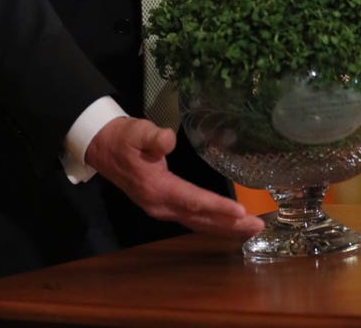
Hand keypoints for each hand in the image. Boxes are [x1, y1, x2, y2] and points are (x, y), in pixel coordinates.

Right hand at [84, 116, 264, 236]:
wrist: (101, 146)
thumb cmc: (123, 137)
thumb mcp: (137, 131)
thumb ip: (153, 137)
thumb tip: (168, 140)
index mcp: (156, 189)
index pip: (193, 201)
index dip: (218, 208)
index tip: (242, 212)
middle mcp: (160, 205)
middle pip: (200, 219)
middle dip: (230, 225)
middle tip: (259, 226)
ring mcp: (160, 208)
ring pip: (197, 223)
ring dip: (224, 227)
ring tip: (251, 229)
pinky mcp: (162, 205)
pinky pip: (192, 219)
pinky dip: (212, 223)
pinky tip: (226, 223)